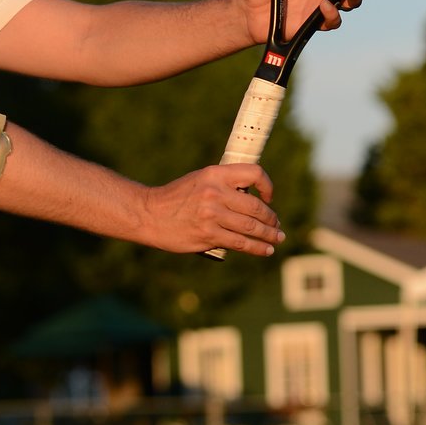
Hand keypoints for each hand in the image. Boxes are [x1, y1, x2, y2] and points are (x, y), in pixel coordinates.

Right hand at [142, 163, 283, 257]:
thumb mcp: (200, 180)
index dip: (267, 185)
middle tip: (276, 226)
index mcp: (215, 174)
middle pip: (257, 207)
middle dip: (271, 219)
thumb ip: (224, 186)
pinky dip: (257, 248)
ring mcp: (212, 215)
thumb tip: (252, 200)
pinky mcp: (208, 235)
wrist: (149, 214)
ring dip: (269, 235)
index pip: (254, 174)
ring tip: (276, 239)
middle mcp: (215, 193)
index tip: (269, 198)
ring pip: (251, 227)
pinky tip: (265, 250)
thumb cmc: (176, 198)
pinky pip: (240, 243)